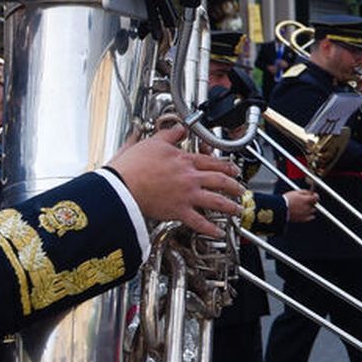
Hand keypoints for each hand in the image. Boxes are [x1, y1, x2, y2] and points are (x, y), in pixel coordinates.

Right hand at [107, 125, 243, 238]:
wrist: (121, 185)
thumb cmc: (131, 166)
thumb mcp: (151, 143)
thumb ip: (168, 135)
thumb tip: (178, 128)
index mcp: (184, 160)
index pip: (211, 161)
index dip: (225, 164)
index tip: (233, 168)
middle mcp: (189, 177)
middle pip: (220, 180)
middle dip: (234, 185)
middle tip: (240, 188)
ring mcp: (186, 194)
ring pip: (216, 200)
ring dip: (230, 206)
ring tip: (237, 209)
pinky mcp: (179, 210)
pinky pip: (199, 222)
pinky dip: (211, 229)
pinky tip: (219, 232)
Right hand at [282, 188, 318, 223]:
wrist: (279, 210)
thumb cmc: (286, 200)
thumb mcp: (295, 192)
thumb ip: (305, 192)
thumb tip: (310, 192)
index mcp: (306, 200)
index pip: (316, 197)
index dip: (316, 196)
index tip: (314, 195)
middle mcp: (307, 207)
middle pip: (314, 204)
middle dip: (311, 202)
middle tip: (306, 200)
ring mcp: (306, 214)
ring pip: (313, 211)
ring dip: (310, 208)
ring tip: (303, 207)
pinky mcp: (303, 219)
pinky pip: (311, 217)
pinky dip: (310, 215)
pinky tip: (305, 212)